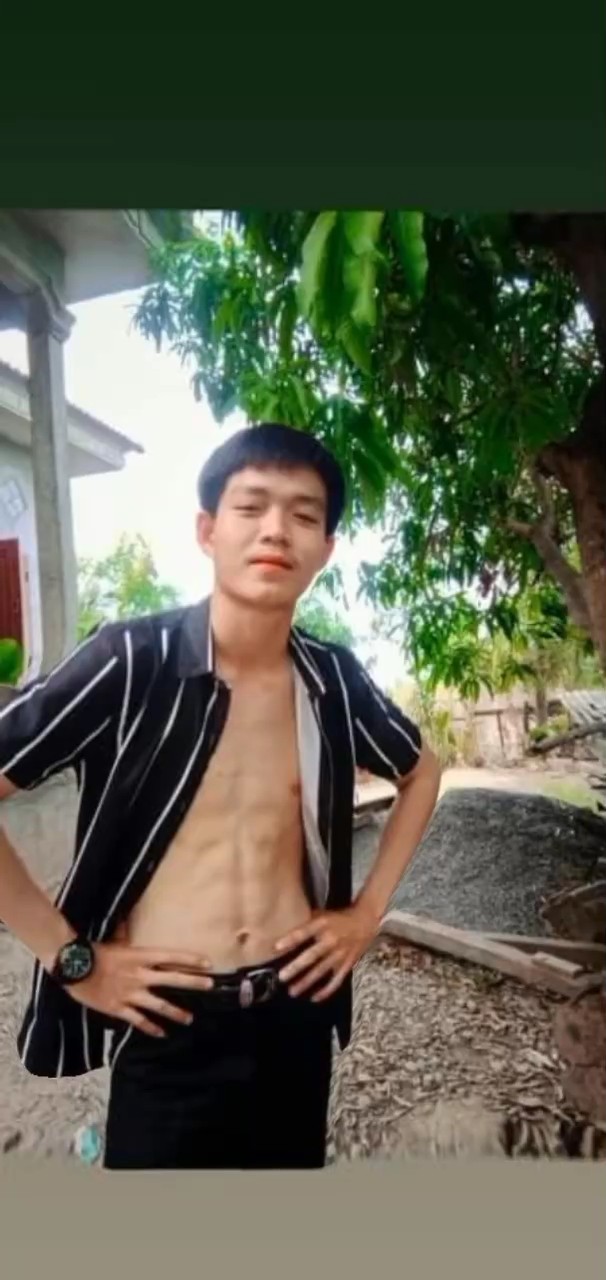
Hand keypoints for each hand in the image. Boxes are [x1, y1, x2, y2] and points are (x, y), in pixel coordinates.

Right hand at [65, 942, 213, 1037]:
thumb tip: (128, 918)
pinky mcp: (118, 1008)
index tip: (208, 963)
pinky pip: (139, 1020)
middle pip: (172, 979)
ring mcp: (130, 993)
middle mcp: (140, 975)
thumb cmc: (94, 951)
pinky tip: (162, 1034)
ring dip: (176, 1012)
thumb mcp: (115, 940)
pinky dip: (151, 1028)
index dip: (190, 959)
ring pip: (159, 1005)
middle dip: (193, 983)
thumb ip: (126, 934)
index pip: (171, 956)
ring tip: (190, 1019)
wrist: (73, 967)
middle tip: (210, 986)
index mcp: (140, 956)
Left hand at [274, 903, 379, 1001]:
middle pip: (312, 955)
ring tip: (292, 991)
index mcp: (323, 924)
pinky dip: (326, 990)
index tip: (276, 948)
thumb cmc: (339, 917)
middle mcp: (331, 939)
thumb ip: (306, 920)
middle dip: (296, 967)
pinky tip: (314, 998)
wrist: (365, 921)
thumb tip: (284, 926)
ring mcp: (340, 953)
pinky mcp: (348, 963)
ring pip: (322, 970)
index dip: (291, 939)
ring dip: (307, 982)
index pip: (304, 932)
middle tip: (282, 977)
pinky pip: (336, 979)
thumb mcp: (323, 913)